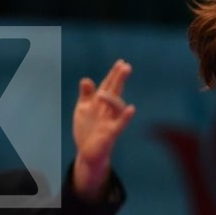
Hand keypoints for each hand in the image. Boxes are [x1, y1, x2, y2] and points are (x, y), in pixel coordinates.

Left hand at [72, 59, 135, 199]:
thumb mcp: (83, 109)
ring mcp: (110, 121)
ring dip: (112, 98)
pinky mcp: (111, 134)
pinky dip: (126, 116)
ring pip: (116, 107)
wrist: (87, 152)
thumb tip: (86, 79)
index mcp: (100, 103)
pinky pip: (120, 124)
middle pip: (115, 92)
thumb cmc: (88, 130)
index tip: (121, 62)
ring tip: (103, 92)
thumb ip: (86, 94)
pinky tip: (132, 108)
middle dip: (119, 80)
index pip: (108, 86)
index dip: (113, 74)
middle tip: (126, 66)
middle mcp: (108, 110)